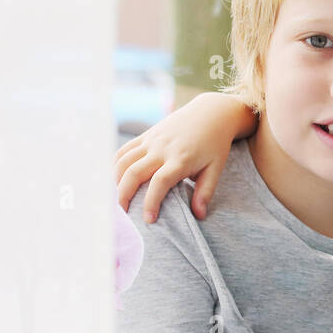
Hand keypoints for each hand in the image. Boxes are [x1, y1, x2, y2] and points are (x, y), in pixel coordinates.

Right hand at [114, 91, 256, 222]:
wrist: (211, 113)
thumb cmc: (215, 144)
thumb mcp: (216, 168)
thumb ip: (205, 192)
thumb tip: (199, 215)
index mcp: (180, 159)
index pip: (159, 183)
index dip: (151, 202)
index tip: (148, 220)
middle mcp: (162, 149)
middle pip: (133, 173)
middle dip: (124, 196)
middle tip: (124, 213)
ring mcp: (151, 140)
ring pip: (123, 161)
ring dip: (116, 181)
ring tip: (119, 198)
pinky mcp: (146, 134)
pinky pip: (124, 150)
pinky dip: (116, 165)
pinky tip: (118, 179)